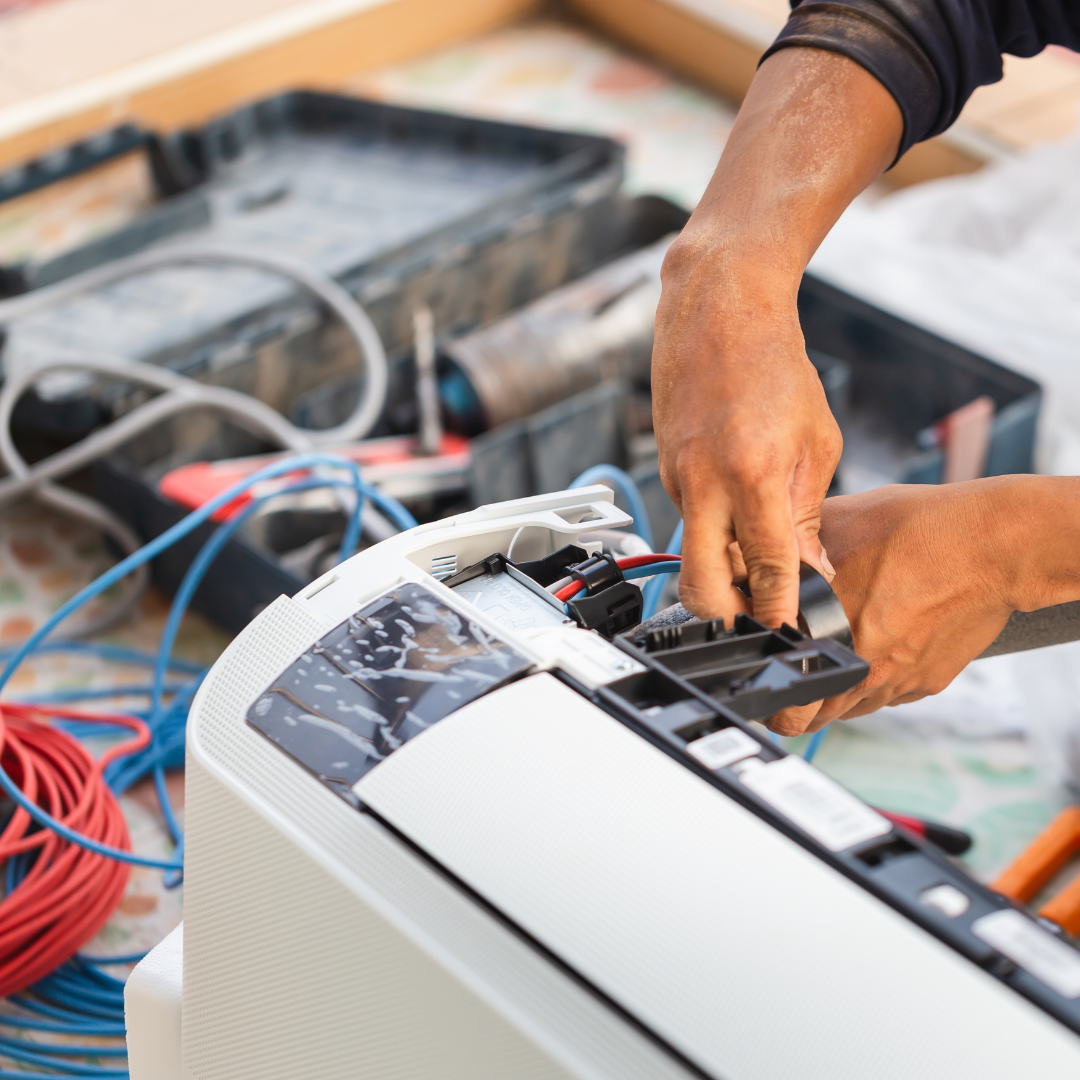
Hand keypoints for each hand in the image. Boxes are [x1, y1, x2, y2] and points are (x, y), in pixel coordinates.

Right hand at [653, 254, 840, 626]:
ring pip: (693, 554)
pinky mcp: (664, 473)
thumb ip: (808, 512)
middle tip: (757, 623)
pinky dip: (714, 532)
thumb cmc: (773, 366)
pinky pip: (689, 521)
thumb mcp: (816, 441)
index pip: (766, 566)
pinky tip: (739, 513)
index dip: (780, 611)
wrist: (717, 311)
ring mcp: (676, 479)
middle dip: (726, 618)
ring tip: (760, 565)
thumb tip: (809, 568)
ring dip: (723, 571)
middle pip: (700, 585)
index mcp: (752, 473)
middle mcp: (703, 483)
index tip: (791, 637)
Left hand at [767, 480, 1025, 734]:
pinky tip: (878, 642)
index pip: (784, 698)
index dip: (769, 690)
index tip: (766, 678)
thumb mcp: (836, 525)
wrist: (993, 546)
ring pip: (850, 709)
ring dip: (835, 692)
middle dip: (797, 703)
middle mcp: (861, 671)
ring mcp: (896, 683)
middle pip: (812, 717)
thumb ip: (792, 549)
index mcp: (827, 636)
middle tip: (792, 674)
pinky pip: (887, 694)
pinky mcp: (926, 683)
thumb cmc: (917, 529)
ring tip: (835, 653)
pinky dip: (875, 678)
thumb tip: (757, 551)